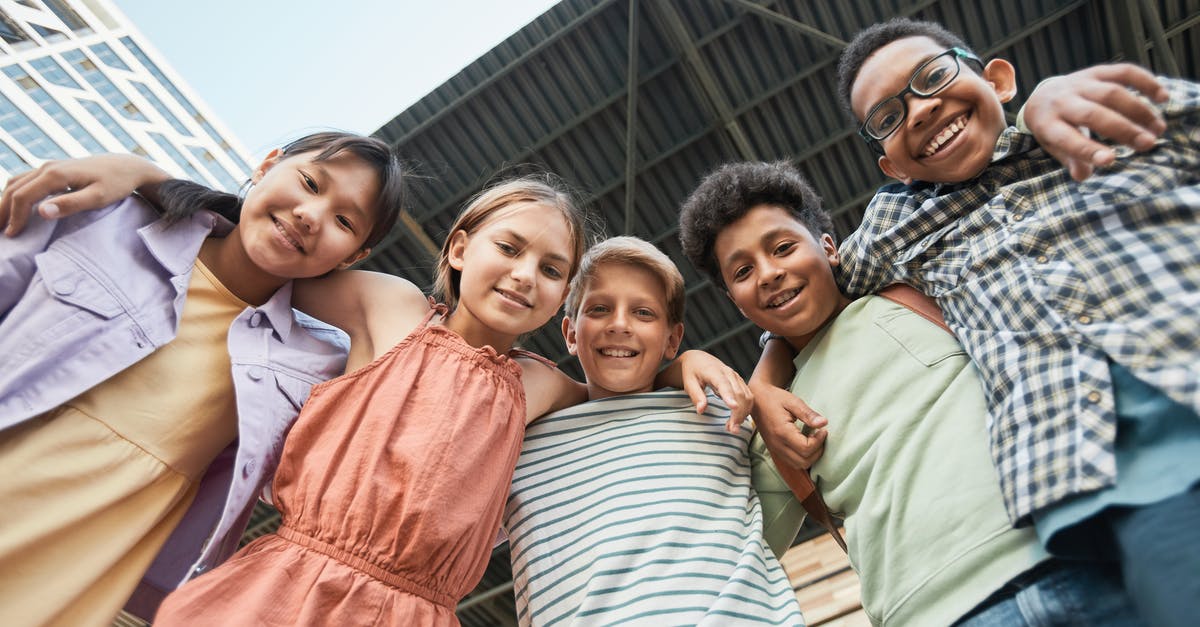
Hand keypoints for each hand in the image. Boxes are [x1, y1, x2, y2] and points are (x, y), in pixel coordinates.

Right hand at [0, 154, 170, 235]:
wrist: (128, 166)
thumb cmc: (116, 184)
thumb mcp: (97, 197)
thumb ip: (70, 204)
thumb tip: (41, 212)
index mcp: (55, 174)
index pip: (23, 197)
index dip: (14, 217)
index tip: (12, 237)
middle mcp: (47, 167)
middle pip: (14, 188)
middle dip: (2, 210)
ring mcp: (49, 165)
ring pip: (16, 182)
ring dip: (5, 201)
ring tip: (1, 221)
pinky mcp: (54, 168)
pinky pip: (25, 179)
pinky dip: (14, 193)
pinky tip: (14, 207)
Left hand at [674, 349, 752, 428]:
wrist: (699, 359)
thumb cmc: (692, 371)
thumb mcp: (689, 382)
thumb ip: (695, 395)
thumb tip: (701, 410)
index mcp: (714, 371)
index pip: (724, 384)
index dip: (729, 396)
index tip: (733, 407)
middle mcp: (729, 373)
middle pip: (739, 394)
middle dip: (738, 413)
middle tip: (732, 430)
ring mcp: (737, 377)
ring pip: (747, 396)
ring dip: (743, 414)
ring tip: (733, 428)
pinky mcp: (740, 382)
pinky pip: (748, 397)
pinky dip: (745, 410)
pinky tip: (736, 420)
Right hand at [750, 380, 826, 468]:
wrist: (756, 399)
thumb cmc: (774, 398)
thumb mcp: (793, 401)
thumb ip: (808, 414)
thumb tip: (824, 423)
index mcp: (782, 432)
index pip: (806, 448)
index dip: (819, 441)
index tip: (823, 430)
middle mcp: (777, 444)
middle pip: (804, 461)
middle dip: (817, 451)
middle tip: (820, 436)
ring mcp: (775, 449)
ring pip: (799, 465)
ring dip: (811, 456)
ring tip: (813, 440)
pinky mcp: (775, 450)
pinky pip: (792, 462)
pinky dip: (802, 457)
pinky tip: (804, 442)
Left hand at [1024, 63, 1167, 180]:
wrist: (1043, 96)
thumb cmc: (1055, 129)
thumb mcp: (1055, 147)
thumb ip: (1071, 160)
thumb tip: (1083, 175)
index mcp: (1048, 125)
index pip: (1067, 139)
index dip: (1089, 150)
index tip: (1111, 161)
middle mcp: (1061, 101)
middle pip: (1093, 114)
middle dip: (1124, 130)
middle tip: (1149, 144)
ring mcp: (1080, 83)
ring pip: (1111, 93)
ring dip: (1139, 111)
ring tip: (1158, 129)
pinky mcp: (1096, 71)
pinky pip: (1123, 73)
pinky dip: (1146, 82)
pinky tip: (1163, 98)